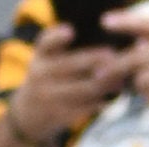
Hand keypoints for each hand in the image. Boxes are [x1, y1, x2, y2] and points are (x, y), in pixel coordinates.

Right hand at [7, 23, 123, 144]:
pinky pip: (85, 108)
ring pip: (82, 88)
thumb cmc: (47, 81)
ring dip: (104, 84)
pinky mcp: (59, 114)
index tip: (71, 31)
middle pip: (70, 65)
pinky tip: (110, 100)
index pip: (45, 43)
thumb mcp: (47, 63)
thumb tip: (104, 51)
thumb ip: (64, 52)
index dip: (57, 37)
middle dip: (93, 59)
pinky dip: (100, 103)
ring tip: (120, 81)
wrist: (29, 112)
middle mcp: (40, 74)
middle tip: (113, 56)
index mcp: (39, 58)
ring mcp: (49, 95)